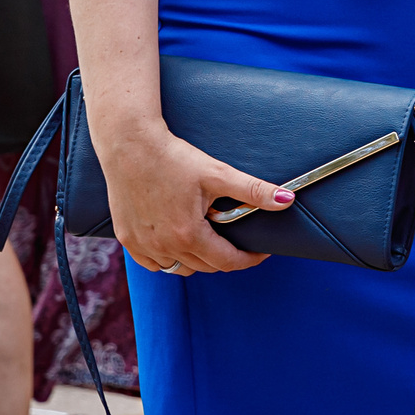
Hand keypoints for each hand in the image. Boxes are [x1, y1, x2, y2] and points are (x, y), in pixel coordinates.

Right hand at [93, 119, 289, 276]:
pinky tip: (178, 241)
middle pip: (205, 266)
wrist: (130, 147)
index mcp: (188, 234)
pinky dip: (170, 258)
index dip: (249, 260)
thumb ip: (254, 191)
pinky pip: (154, 263)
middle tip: (239, 241)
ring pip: (178, 268)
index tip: (262, 252)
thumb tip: (287, 200)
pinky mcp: (127, 239)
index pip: (227, 262)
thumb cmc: (174, 158)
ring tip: (211, 239)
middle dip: (226, 258)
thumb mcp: (218, 173)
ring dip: (198, 259)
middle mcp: (164, 246)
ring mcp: (142, 246)